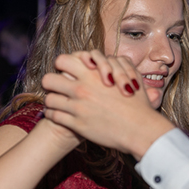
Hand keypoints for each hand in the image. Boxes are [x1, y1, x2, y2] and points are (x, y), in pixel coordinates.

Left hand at [42, 53, 173, 158]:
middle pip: (48, 79)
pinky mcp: (76, 124)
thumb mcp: (131, 75)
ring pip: (49, 100)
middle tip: (56, 88)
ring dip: (52, 101)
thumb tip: (110, 59)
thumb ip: (118, 63)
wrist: (140, 129)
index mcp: (92, 74)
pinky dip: (53, 115)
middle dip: (51, 83)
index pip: (62, 60)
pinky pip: (54, 116)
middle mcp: (81, 89)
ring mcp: (77, 107)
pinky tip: (59, 116)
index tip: (66, 72)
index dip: (62, 65)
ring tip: (56, 104)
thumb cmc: (139, 103)